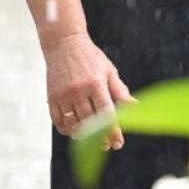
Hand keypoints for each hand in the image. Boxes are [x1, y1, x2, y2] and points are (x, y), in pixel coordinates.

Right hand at [44, 32, 133, 148]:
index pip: (106, 113)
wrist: (63, 43)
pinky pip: (58, 120)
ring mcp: (63, 94)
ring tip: (91, 141)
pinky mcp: (52, 96)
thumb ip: (120, 91)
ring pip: (73, 124)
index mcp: (95, 84)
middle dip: (100, 138)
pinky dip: (66, 129)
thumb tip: (136, 107)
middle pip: (90, 122)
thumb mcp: (108, 71)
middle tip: (107, 145)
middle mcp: (78, 90)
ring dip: (83, 136)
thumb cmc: (89, 57)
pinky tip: (73, 131)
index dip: (112, 131)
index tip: (117, 143)